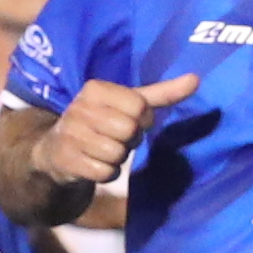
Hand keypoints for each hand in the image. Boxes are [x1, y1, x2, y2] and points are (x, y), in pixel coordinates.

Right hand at [29, 74, 194, 197]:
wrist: (56, 149)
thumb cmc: (101, 123)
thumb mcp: (128, 104)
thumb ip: (163, 93)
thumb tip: (196, 79)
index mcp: (95, 89)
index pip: (139, 106)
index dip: (143, 119)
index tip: (131, 120)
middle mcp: (79, 108)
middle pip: (129, 131)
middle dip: (130, 140)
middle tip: (117, 138)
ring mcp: (70, 134)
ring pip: (117, 153)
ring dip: (118, 158)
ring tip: (104, 150)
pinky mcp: (67, 160)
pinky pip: (105, 172)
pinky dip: (106, 173)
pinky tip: (95, 164)